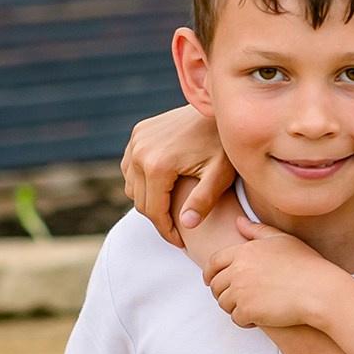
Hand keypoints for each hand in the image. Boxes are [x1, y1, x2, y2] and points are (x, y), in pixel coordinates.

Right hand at [121, 105, 233, 248]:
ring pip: (132, 186)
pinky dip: (142, 180)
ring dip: (148, 200)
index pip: (154, 211)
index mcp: (157, 165)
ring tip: (171, 209)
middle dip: (158, 219)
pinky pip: (130, 167)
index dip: (166, 232)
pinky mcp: (138, 132)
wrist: (217, 110)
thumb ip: (203, 201)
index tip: (180, 243)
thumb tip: (186, 226)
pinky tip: (162, 188)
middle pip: (141, 201)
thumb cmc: (222, 145)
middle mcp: (139, 151)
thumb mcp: (219, 176)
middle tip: (177, 231)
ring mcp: (136, 139)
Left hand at [204, 220, 332, 328]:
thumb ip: (257, 230)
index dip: (210, 272)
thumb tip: (238, 221)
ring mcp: (241, 291)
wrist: (320, 291)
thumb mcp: (283, 240)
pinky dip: (245, 321)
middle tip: (235, 299)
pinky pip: (236, 318)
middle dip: (222, 293)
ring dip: (234, 307)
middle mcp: (238, 270)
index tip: (211, 281)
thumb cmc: (306, 264)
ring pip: (224, 303)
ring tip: (250, 309)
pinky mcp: (247, 310)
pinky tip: (259, 319)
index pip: (214, 261)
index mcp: (244, 251)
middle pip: (216, 285)